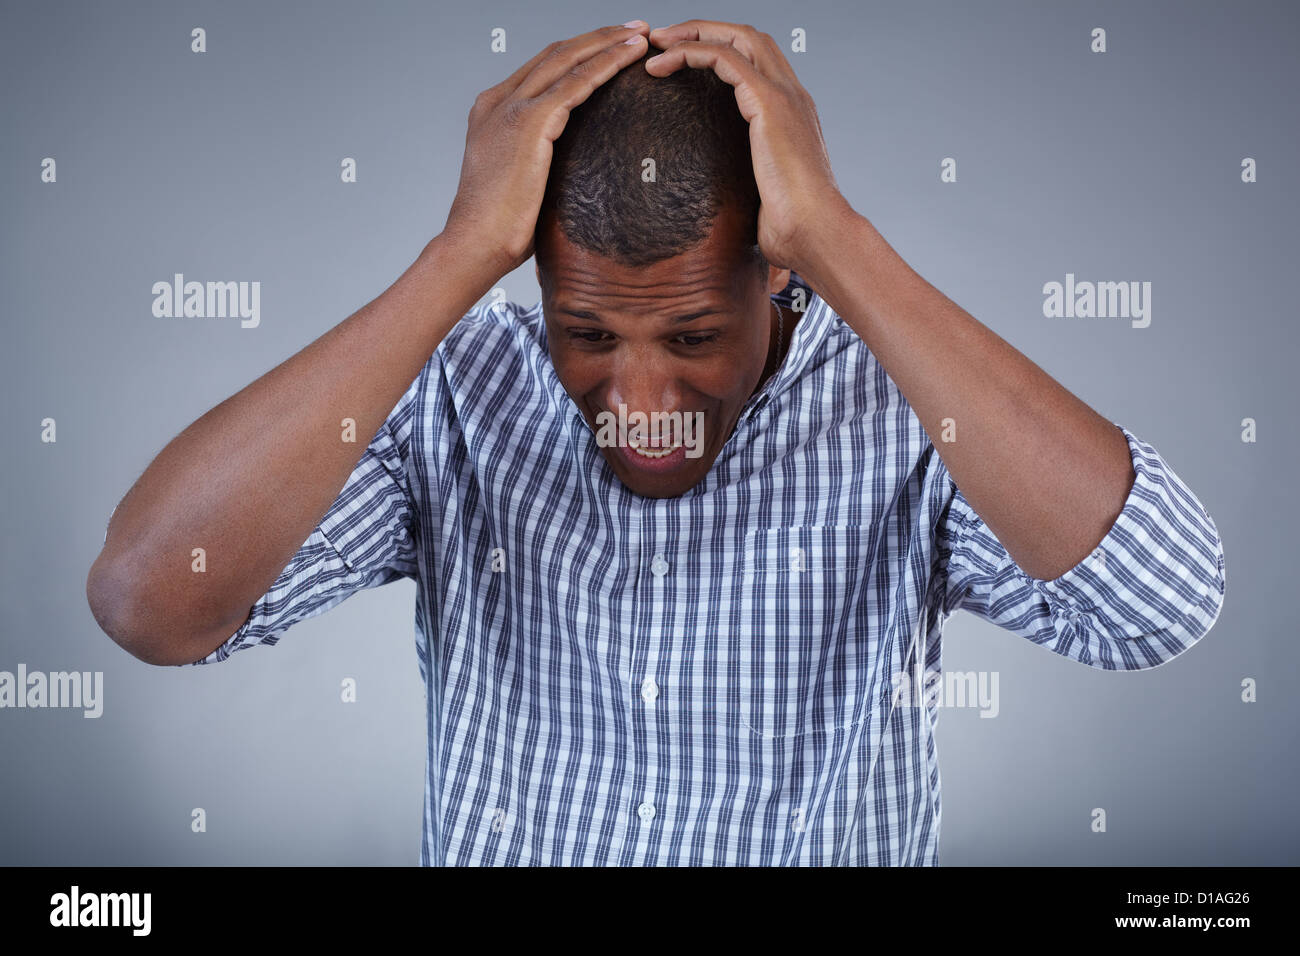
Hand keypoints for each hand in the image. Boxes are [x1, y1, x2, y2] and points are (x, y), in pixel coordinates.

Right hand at [441, 22, 650, 280]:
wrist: (475, 244)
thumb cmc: (499, 228)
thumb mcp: (519, 182)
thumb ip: (539, 161)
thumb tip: (574, 172)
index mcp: (493, 111)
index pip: (542, 68)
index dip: (580, 52)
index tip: (612, 45)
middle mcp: (498, 101)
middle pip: (556, 54)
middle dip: (598, 37)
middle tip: (635, 29)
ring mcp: (511, 108)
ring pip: (567, 60)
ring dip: (607, 43)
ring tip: (641, 35)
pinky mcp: (529, 123)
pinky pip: (576, 84)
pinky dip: (605, 65)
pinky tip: (630, 57)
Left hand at [645, 20, 851, 273]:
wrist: (815, 232)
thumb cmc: (792, 226)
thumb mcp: (765, 193)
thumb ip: (749, 179)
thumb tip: (724, 201)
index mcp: (792, 111)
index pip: (757, 58)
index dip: (718, 47)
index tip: (679, 57)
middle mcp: (792, 94)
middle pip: (747, 35)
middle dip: (702, 29)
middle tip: (662, 39)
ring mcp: (784, 95)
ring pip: (736, 37)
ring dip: (692, 33)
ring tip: (656, 44)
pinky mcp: (769, 104)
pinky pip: (724, 59)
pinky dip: (690, 53)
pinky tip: (662, 66)